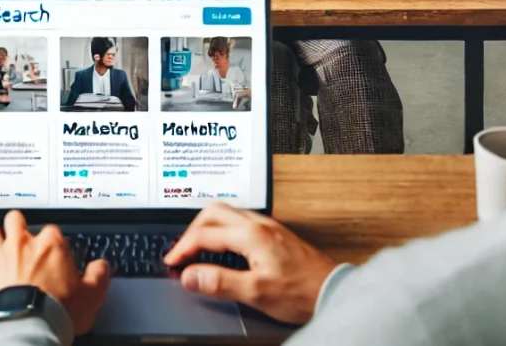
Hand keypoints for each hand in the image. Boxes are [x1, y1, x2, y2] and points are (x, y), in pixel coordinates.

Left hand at [0, 211, 111, 336]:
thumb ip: (98, 276)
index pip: (52, 231)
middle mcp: (21, 243)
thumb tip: (102, 267)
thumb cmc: (58, 312)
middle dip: (17, 227)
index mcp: (50, 244)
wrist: (29, 326)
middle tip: (20, 241)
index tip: (53, 255)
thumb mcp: (91, 295)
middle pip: (15, 219)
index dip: (52, 243)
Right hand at [163, 203, 336, 325]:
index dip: (183, 248)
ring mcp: (269, 227)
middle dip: (191, 230)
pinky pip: (241, 221)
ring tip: (198, 247)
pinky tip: (225, 247)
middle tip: (181, 251)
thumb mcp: (256, 292)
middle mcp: (259, 225)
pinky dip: (223, 230)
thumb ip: (220, 282)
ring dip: (207, 227)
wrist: (333, 291)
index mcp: (251, 235)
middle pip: (213, 212)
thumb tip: (190, 276)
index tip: (172, 262)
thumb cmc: (301, 292)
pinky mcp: (276, 234)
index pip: (205, 234)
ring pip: (228, 213)